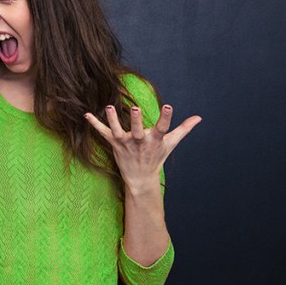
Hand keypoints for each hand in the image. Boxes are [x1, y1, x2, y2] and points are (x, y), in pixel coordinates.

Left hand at [84, 104, 200, 193]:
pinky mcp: (114, 144)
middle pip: (138, 131)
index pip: (162, 127)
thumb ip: (183, 129)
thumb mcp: (170, 143)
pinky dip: (95, 124)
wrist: (141, 178)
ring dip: (113, 120)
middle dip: (137, 120)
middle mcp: (140, 142)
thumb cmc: (156, 157)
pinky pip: (103, 133)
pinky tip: (86, 114)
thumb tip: (199, 117)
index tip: (168, 106)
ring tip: (109, 107)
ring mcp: (126, 143)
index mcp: (155, 140)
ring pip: (118, 131)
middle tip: (136, 108)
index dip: (166, 117)